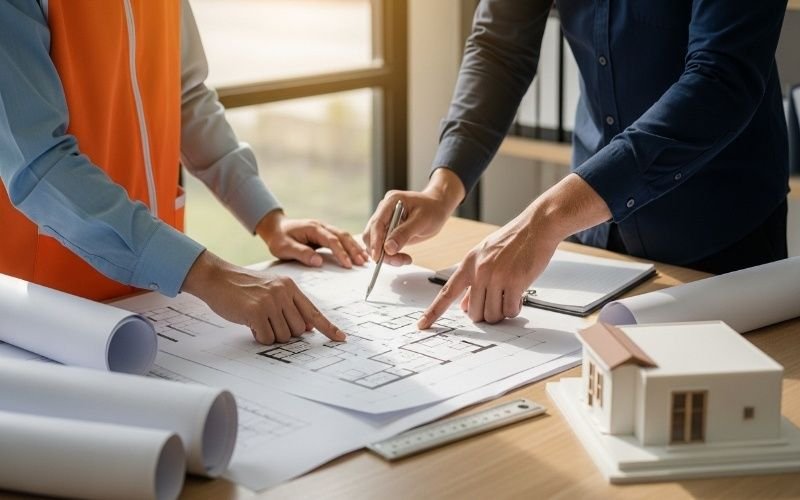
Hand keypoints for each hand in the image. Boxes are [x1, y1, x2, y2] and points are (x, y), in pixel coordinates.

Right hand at [182, 251, 345, 344]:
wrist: (217, 278)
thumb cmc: (242, 287)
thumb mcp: (271, 290)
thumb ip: (290, 306)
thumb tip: (306, 328)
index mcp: (290, 287)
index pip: (314, 312)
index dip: (328, 328)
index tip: (341, 338)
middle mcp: (284, 293)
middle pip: (298, 330)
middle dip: (283, 332)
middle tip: (267, 321)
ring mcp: (271, 302)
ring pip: (283, 336)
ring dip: (269, 334)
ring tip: (256, 320)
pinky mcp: (257, 312)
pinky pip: (266, 338)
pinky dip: (258, 337)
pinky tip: (249, 323)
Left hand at [256, 210, 366, 268]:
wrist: (276, 228)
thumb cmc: (279, 239)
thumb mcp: (284, 248)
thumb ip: (301, 254)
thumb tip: (318, 262)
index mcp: (312, 228)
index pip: (331, 240)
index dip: (341, 252)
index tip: (348, 264)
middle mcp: (321, 226)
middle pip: (342, 236)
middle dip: (353, 249)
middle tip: (362, 262)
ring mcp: (324, 229)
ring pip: (344, 236)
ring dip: (355, 247)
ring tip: (364, 260)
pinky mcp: (325, 234)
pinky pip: (341, 239)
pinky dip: (350, 246)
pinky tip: (358, 253)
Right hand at [363, 168, 464, 265]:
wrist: (437, 207)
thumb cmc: (432, 209)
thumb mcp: (421, 221)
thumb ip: (404, 234)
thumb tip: (388, 248)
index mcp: (390, 202)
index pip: (376, 224)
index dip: (375, 242)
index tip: (378, 257)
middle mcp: (384, 211)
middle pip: (371, 234)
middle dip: (380, 251)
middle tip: (397, 261)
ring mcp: (385, 221)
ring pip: (376, 242)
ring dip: (386, 255)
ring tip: (404, 260)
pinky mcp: (388, 230)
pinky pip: (383, 245)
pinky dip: (390, 254)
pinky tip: (402, 257)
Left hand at [418, 173, 611, 328]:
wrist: (536, 226)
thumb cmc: (512, 241)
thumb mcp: (485, 256)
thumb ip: (472, 280)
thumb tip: (463, 305)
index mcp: (468, 264)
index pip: (446, 293)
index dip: (433, 312)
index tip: (422, 325)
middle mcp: (479, 271)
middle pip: (473, 312)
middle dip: (485, 314)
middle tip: (496, 304)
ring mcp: (496, 277)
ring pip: (492, 314)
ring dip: (501, 312)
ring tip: (509, 297)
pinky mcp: (515, 282)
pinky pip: (510, 310)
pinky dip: (514, 309)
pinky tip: (518, 297)